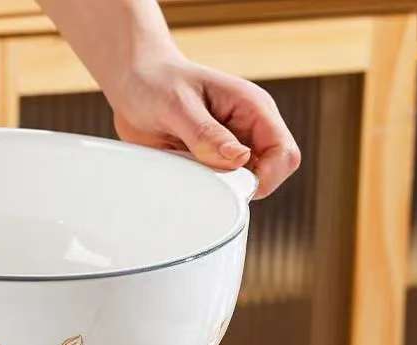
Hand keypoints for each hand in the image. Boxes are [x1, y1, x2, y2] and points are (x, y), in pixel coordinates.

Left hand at [111, 56, 300, 198]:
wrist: (132, 84)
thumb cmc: (155, 83)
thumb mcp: (177, 105)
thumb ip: (206, 133)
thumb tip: (239, 158)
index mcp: (252, 108)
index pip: (284, 153)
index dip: (267, 177)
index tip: (233, 186)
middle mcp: (247, 129)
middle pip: (271, 174)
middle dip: (244, 186)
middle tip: (207, 179)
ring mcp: (231, 148)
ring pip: (245, 185)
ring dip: (222, 190)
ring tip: (190, 171)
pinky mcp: (211, 162)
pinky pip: (219, 187)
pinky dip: (206, 191)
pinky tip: (185, 177)